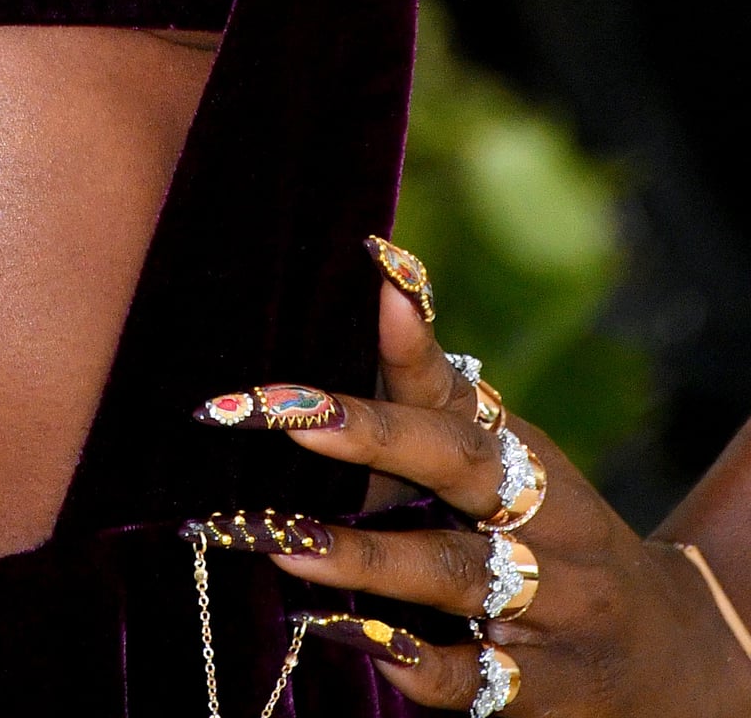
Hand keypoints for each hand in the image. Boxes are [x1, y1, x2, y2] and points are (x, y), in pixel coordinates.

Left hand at [191, 266, 750, 711]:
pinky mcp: (546, 690)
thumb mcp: (503, 454)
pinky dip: (419, 663)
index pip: (453, 402)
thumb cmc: (545, 525)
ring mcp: (551, 605)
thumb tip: (379, 270)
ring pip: (458, 572)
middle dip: (372, 439)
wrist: (662, 646)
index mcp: (524, 453)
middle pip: (462, 468)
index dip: (395, 362)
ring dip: (366, 559)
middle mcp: (544, 520)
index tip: (316, 349)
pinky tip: (360, 642)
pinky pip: (478, 678)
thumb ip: (426, 380)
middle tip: (283, 421)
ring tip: (284, 544)